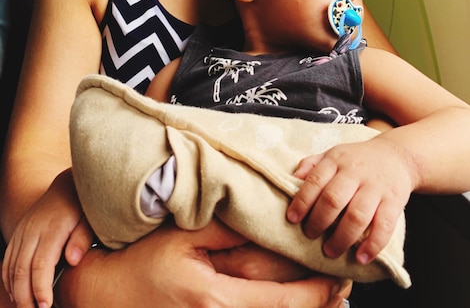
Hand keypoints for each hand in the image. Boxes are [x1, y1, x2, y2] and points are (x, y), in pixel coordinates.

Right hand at [2, 169, 93, 307]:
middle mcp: (33, 231)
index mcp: (53, 229)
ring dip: (16, 292)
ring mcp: (23, 232)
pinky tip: (17, 294)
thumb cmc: (82, 206)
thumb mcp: (89, 219)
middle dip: (26, 297)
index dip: (41, 288)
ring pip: (11, 268)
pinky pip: (8, 261)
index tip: (46, 306)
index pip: (41, 264)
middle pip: (22, 270)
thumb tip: (72, 260)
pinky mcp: (18, 234)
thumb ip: (82, 239)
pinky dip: (9, 280)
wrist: (66, 186)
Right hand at [55, 218, 350, 307]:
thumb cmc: (139, 264)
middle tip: (344, 289)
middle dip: (317, 305)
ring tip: (330, 300)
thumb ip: (224, 230)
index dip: (315, 292)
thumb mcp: (180, 239)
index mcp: (216, 299)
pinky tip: (290, 305)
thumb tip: (261, 220)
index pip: (280, 299)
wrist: (101, 298)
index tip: (339, 280)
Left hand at [287, 136, 411, 264]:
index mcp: (336, 160)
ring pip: (357, 215)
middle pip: (334, 199)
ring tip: (330, 251)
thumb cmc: (357, 159)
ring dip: (342, 238)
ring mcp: (376, 187)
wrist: (396, 155)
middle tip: (310, 235)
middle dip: (319, 221)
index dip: (302, 201)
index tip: (292, 218)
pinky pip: (384, 226)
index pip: (316, 180)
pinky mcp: (394, 201)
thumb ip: (312, 164)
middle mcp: (355, 172)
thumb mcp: (333, 154)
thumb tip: (293, 178)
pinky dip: (373, 245)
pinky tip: (361, 257)